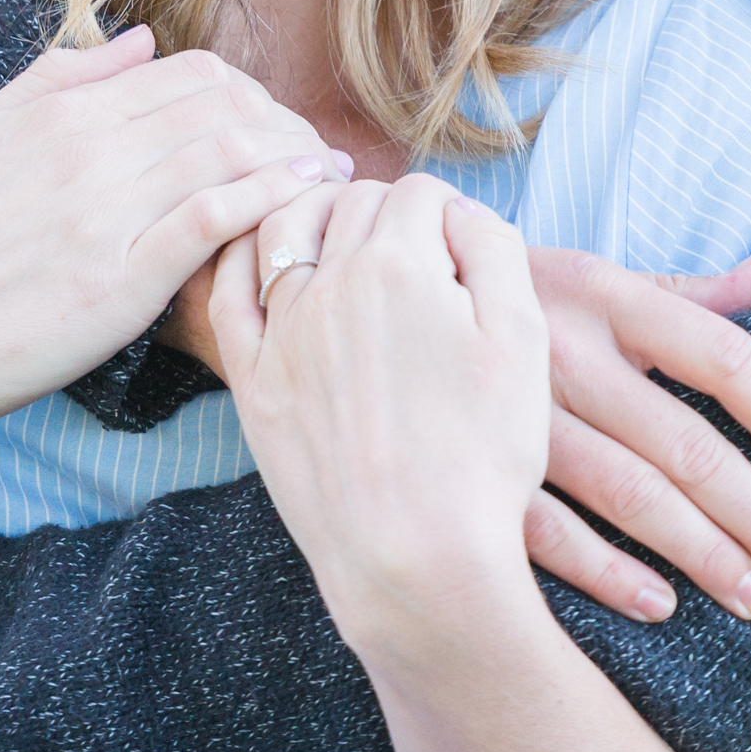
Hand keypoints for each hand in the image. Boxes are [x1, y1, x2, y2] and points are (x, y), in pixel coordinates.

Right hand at [0, 28, 346, 448]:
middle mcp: (89, 145)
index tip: (273, 124)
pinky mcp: (120, 278)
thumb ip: (54, 82)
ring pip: (231, 149)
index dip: (246, 93)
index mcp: (60, 110)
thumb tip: (134, 39)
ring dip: (294, 156)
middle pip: (223, 103)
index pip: (186, 72)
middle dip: (284, 121)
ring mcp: (107, 210)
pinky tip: (305, 201)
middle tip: (318, 154)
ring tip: (332, 180)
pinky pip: (217, 216)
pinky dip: (271, 198)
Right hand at [188, 211, 750, 624]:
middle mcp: (562, 350)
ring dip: (700, 553)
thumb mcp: (579, 274)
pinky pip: (545, 528)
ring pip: (626, 494)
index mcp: (599, 293)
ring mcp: (509, 412)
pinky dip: (606, 571)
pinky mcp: (462, 460)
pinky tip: (661, 605)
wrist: (344, 289)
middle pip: (684, 444)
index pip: (719, 354)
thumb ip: (676, 287)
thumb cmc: (490, 291)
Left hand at [205, 175, 552, 647]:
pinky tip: (263, 252)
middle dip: (388, 209)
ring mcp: (281, 331)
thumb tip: (456, 211)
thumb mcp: (522, 341)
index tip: (462, 248)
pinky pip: (228, 292)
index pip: (421, 193)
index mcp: (400, 265)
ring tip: (341, 225)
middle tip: (413, 244)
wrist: (415, 558)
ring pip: (286, 229)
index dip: (448, 212)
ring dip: (315, 211)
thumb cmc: (483, 455)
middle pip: (355, 204)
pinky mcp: (252, 380)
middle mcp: (330, 283)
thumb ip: (494, 249)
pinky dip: (244, 255)